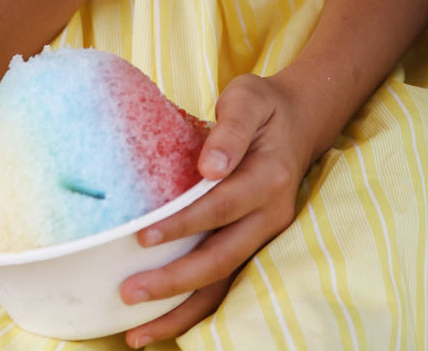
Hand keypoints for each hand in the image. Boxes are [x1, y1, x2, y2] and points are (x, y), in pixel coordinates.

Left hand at [119, 72, 314, 346]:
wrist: (299, 120)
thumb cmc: (263, 107)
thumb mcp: (248, 99)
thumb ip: (230, 129)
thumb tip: (211, 167)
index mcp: (269, 177)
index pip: (222, 207)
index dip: (184, 224)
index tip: (143, 236)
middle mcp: (272, 213)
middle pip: (222, 258)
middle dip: (175, 281)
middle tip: (128, 292)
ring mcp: (265, 234)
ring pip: (225, 283)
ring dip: (182, 311)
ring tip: (137, 334)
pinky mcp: (255, 243)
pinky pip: (226, 283)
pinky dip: (195, 307)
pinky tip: (161, 323)